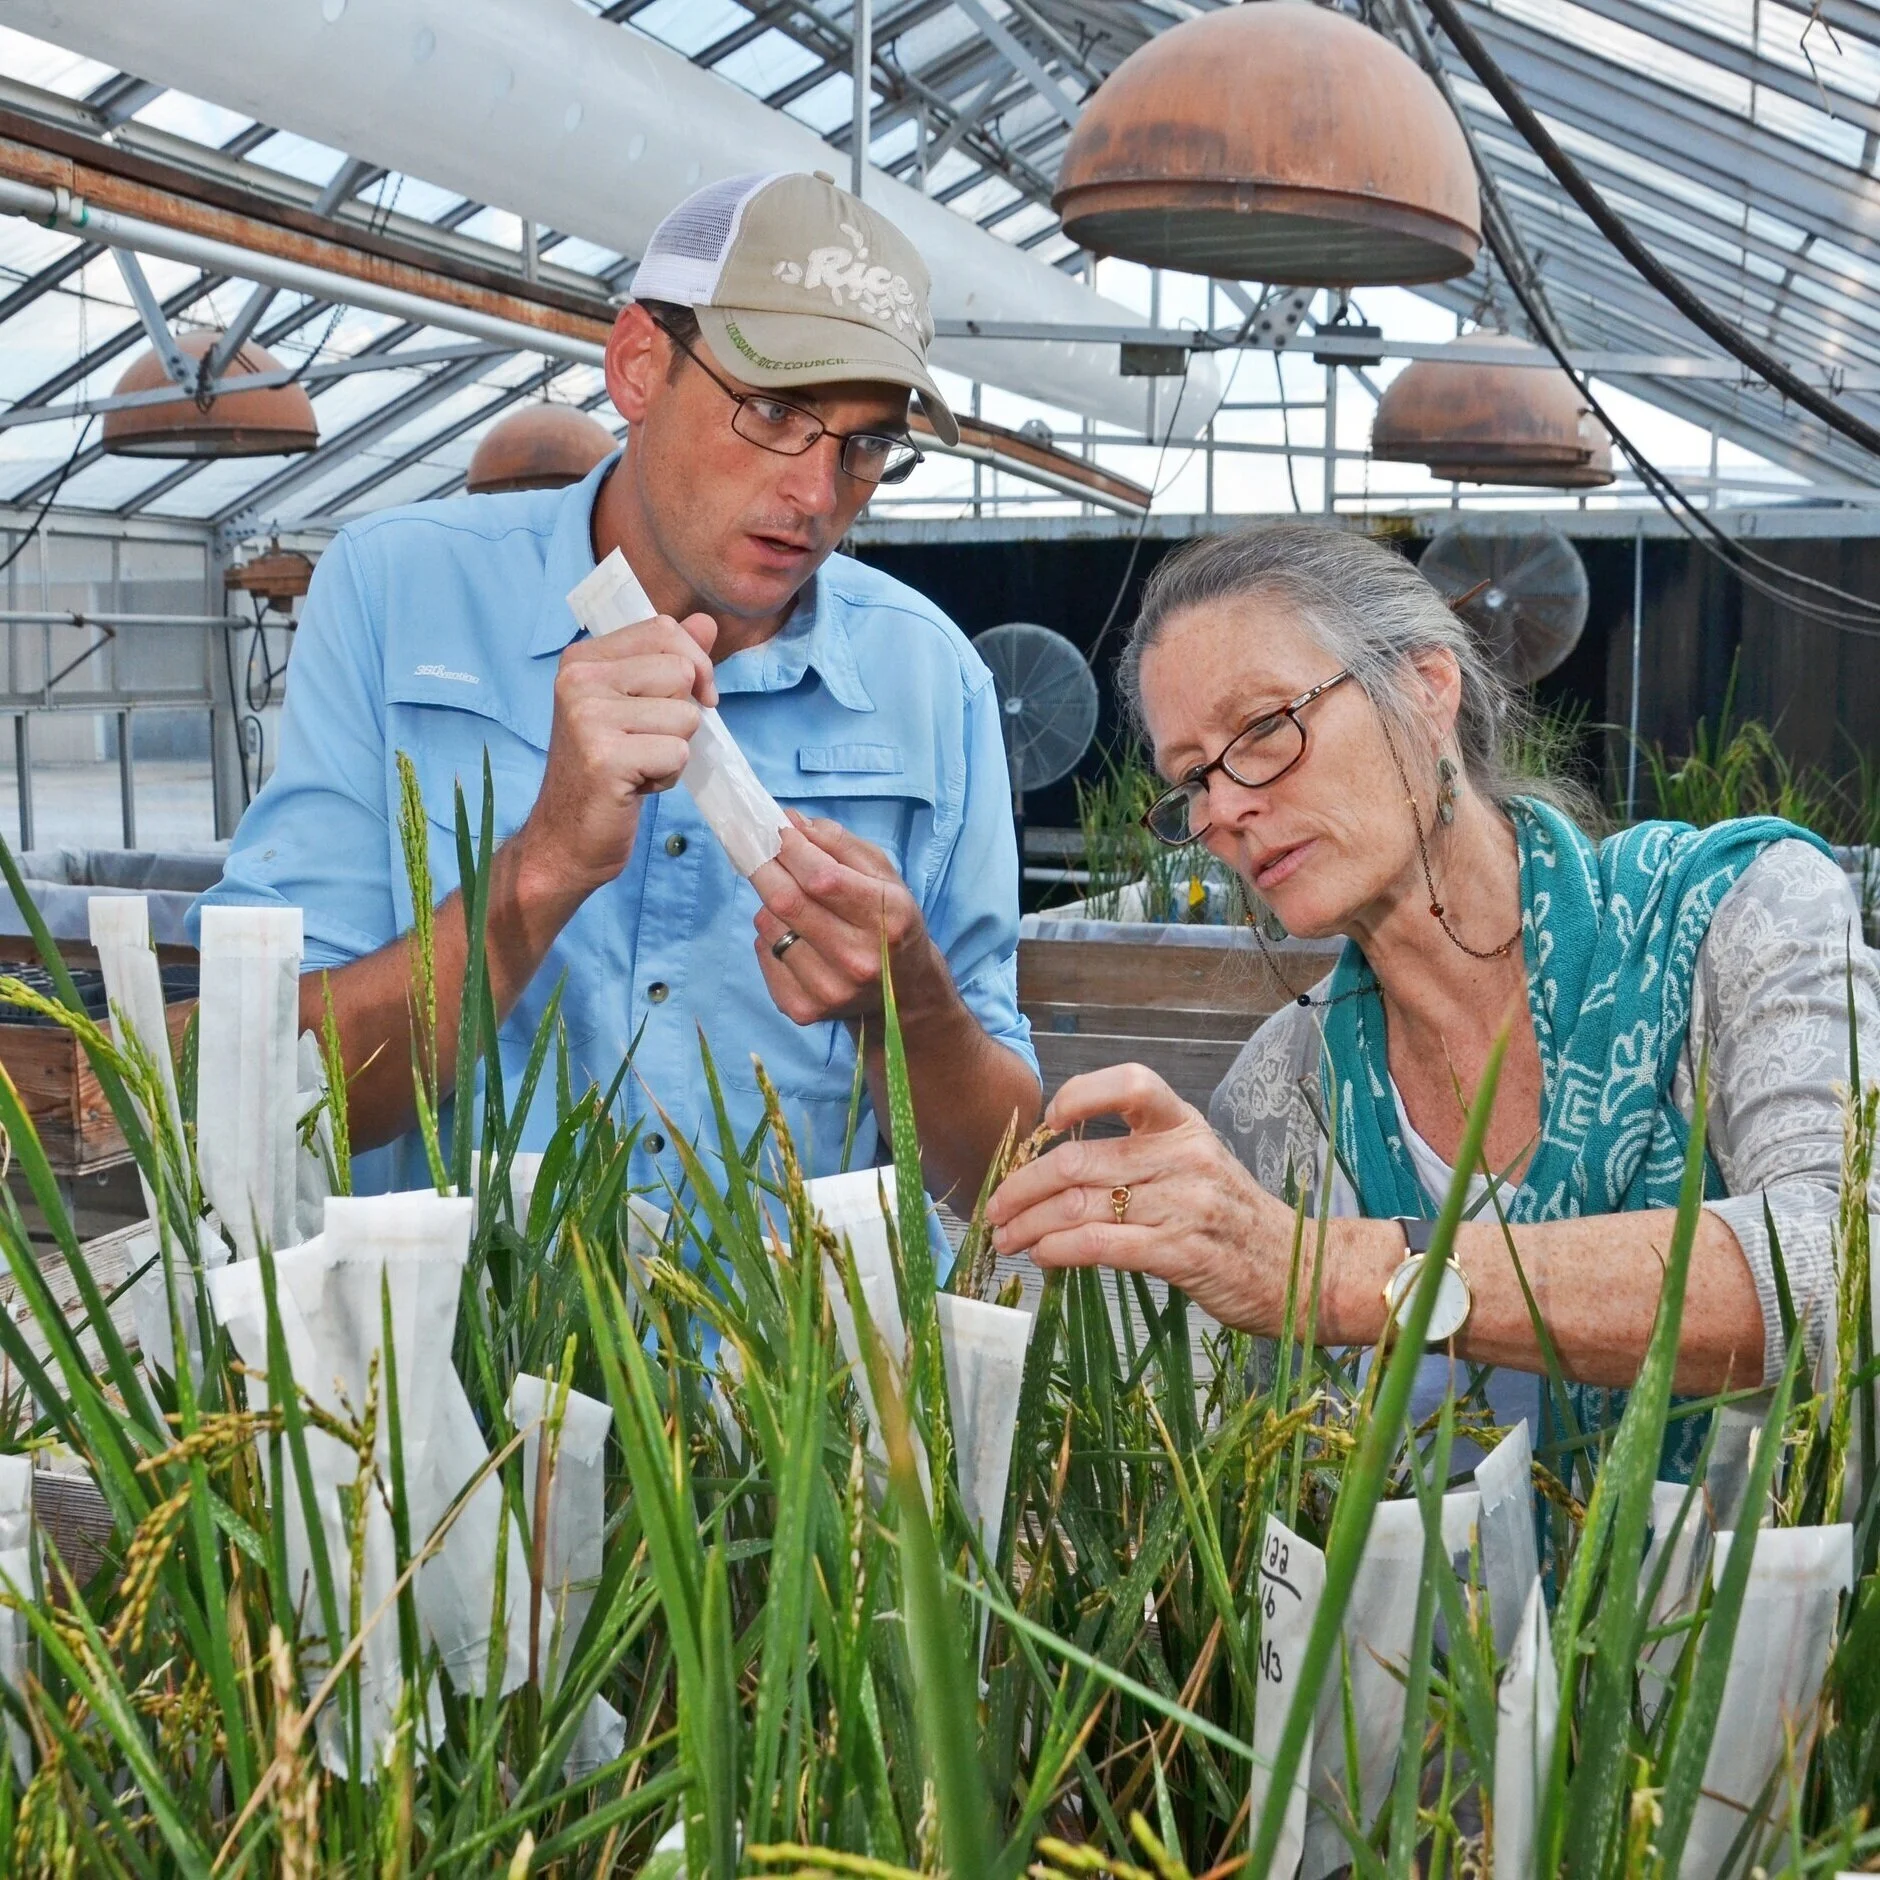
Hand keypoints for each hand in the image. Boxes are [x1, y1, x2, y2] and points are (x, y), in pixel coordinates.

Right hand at [514, 611, 717, 901]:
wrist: (566, 838)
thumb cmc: (606, 771)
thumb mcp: (635, 706)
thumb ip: (669, 660)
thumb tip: (706, 621)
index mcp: (582, 659)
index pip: (664, 630)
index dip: (695, 664)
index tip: (694, 699)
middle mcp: (578, 680)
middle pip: (680, 671)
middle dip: (683, 714)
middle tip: (647, 742)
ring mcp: (587, 717)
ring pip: (685, 716)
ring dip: (674, 750)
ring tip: (638, 765)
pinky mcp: (604, 757)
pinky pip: (677, 753)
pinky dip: (667, 777)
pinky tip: (635, 786)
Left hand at [749, 814, 944, 1027]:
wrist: (905, 994)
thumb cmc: (892, 923)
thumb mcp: (884, 876)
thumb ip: (839, 844)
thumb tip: (791, 822)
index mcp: (887, 920)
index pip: (822, 878)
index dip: (792, 848)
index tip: (778, 828)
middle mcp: (859, 960)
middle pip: (787, 901)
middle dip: (766, 865)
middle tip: (760, 847)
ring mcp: (828, 989)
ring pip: (769, 924)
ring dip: (770, 901)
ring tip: (792, 900)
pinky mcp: (803, 1009)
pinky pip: (763, 952)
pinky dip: (769, 933)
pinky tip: (794, 934)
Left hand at [984, 1064, 1296, 1333]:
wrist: (1301, 1270)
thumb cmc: (1234, 1219)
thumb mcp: (1194, 1168)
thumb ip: (1137, 1159)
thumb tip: (1055, 1168)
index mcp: (1183, 1126)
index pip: (1131, 1083)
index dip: (1081, 1094)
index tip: (1047, 1121)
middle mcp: (1183, 1156)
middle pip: (1079, 1159)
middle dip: (1022, 1186)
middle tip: (995, 1208)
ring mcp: (1184, 1203)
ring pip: (1081, 1204)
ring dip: (1029, 1224)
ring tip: (1006, 1239)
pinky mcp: (1181, 1252)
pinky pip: (1102, 1244)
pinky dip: (1059, 1249)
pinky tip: (1042, 1256)